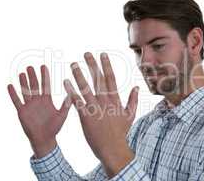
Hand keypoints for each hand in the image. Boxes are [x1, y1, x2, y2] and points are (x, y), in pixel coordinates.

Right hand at [7, 65, 71, 157]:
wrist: (45, 139)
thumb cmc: (55, 127)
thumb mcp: (62, 114)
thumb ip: (66, 104)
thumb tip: (72, 94)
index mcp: (47, 100)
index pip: (45, 85)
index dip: (44, 76)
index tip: (43, 66)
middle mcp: (38, 101)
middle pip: (34, 86)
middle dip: (32, 76)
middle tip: (30, 66)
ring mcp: (29, 106)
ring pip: (25, 91)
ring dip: (23, 83)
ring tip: (22, 73)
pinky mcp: (22, 112)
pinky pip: (17, 101)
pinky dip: (13, 94)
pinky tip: (10, 86)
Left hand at [64, 52, 138, 176]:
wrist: (113, 149)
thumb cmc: (121, 133)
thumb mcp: (130, 115)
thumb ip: (133, 100)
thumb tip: (137, 87)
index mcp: (115, 100)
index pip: (110, 78)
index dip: (106, 65)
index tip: (102, 54)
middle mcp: (105, 101)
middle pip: (98, 80)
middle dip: (92, 65)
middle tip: (86, 53)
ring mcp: (95, 108)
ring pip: (86, 88)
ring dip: (79, 75)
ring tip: (73, 64)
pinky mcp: (85, 116)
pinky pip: (77, 101)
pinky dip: (71, 91)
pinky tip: (65, 82)